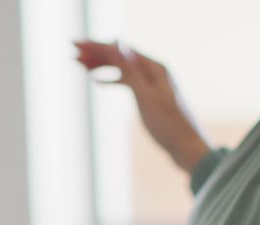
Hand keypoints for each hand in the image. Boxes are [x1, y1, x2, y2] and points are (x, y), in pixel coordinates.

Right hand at [75, 40, 211, 172]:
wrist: (186, 147)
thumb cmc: (168, 124)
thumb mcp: (144, 95)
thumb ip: (130, 69)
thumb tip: (116, 43)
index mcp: (154, 68)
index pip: (120, 50)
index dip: (97, 46)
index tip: (76, 46)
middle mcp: (154, 71)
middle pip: (121, 56)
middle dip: (96, 54)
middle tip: (73, 53)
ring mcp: (152, 83)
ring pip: (122, 68)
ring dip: (102, 65)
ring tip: (80, 65)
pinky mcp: (150, 96)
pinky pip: (127, 81)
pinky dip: (111, 79)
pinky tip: (98, 82)